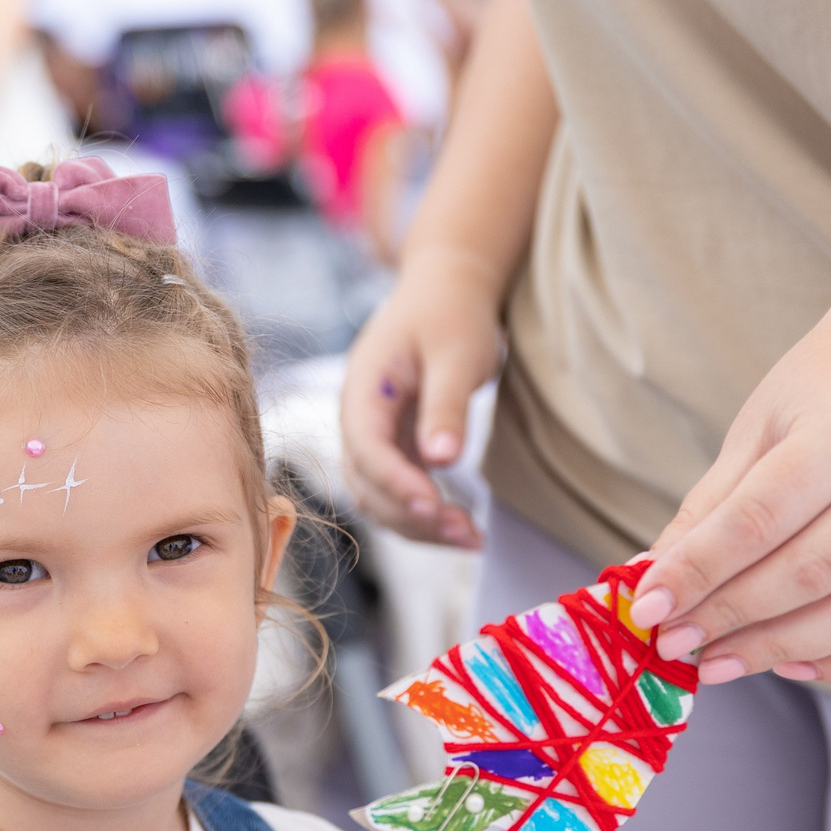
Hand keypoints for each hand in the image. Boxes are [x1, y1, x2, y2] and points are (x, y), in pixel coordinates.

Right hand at [337, 243, 496, 547]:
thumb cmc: (451, 314)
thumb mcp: (456, 353)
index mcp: (362, 390)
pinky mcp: (394, 448)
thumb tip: (442, 460)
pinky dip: (426, 515)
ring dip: (420, 526)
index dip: (397, 483)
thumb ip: (446, 406)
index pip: (366, 449)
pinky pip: (399, 493)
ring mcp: (373, 437)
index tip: (436, 506)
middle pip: (368, 485)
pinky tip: (462, 527)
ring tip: (473, 539)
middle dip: (414, 516)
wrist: (446, 290)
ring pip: (380, 499)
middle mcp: (358, 420)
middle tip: (469, 533)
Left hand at [628, 308, 830, 685]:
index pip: (763, 516)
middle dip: (732, 616)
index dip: (700, 570)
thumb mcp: (762, 426)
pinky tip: (789, 664)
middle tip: (675, 642)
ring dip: (780, 650)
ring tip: (718, 662)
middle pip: (812, 572)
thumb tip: (653, 584)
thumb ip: (712, 506)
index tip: (648, 608)